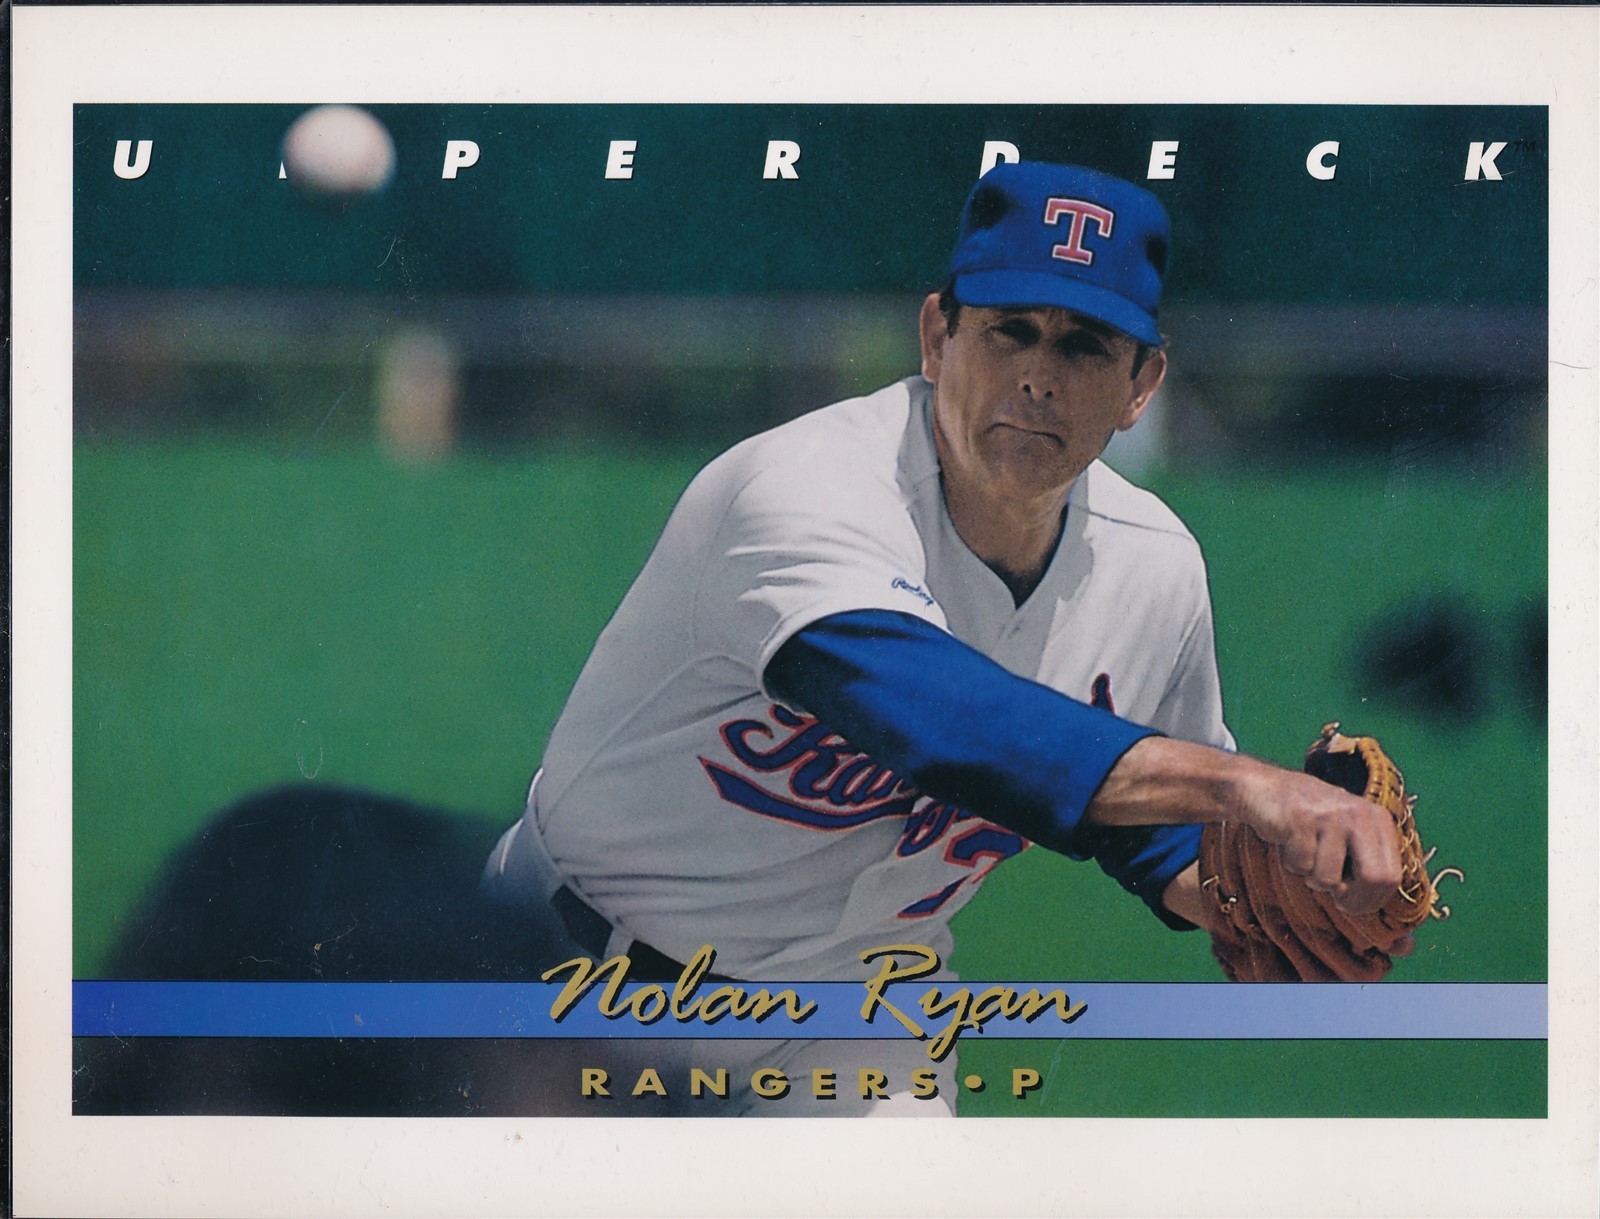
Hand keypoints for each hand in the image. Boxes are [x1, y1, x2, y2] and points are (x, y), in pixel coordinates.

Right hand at [1235, 762, 1402, 914]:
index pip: (1392, 878)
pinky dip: (1291, 864)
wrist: (1265, 791)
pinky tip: (1288, 843)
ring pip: (1328, 877)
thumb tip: (1406, 947)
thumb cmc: (1313, 829)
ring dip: (1310, 877)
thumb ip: (1374, 886)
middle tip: (1332, 893)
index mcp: (1379, 821)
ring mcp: (1331, 815)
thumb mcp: (1348, 847)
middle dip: (1349, 898)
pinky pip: (1300, 865)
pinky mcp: (1300, 818)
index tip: (1351, 900)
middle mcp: (1360, 814)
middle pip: (1373, 880)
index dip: (1370, 900)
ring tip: (1305, 855)